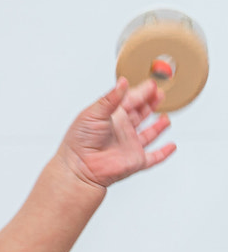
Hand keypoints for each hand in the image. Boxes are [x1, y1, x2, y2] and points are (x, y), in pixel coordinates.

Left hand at [59, 78, 175, 189]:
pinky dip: (163, 153)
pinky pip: (153, 158)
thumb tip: (122, 82)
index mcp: (110, 118)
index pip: (129, 101)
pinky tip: (171, 146)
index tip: (152, 84)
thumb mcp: (93, 113)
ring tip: (165, 117)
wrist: (78, 169)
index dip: (141, 92)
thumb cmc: (79, 142)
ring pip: (148, 134)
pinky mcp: (135, 161)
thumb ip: (111, 98)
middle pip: (140, 114)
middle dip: (150, 104)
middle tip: (160, 93)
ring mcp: (128, 146)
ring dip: (158, 126)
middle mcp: (120, 131)